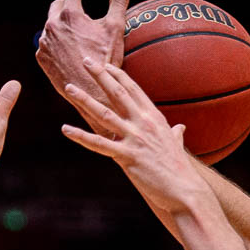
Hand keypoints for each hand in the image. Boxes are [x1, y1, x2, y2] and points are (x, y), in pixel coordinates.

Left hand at [36, 0, 128, 135]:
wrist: (91, 93)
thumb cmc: (105, 61)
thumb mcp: (116, 30)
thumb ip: (117, 1)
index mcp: (70, 15)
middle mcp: (51, 26)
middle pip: (58, 5)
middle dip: (69, 2)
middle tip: (81, 6)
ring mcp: (44, 43)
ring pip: (51, 25)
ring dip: (62, 24)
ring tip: (77, 32)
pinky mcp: (42, 59)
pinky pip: (47, 44)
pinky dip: (57, 42)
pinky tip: (69, 49)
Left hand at [60, 62, 207, 215]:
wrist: (184, 190)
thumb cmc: (179, 169)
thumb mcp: (177, 146)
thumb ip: (176, 134)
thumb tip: (180, 128)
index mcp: (155, 119)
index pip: (134, 90)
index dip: (118, 76)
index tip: (105, 64)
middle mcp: (144, 124)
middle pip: (118, 94)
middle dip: (101, 76)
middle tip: (86, 60)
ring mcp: (135, 139)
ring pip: (104, 114)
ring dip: (85, 99)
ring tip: (69, 87)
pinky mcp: (127, 157)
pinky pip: (99, 144)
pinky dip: (80, 136)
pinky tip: (65, 129)